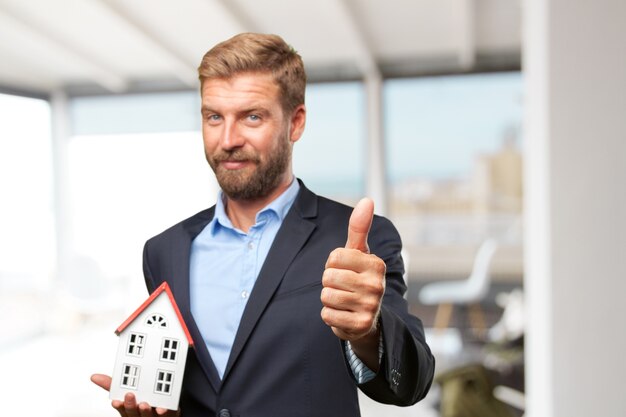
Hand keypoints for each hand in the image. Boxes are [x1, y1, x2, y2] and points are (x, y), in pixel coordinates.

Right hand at [91, 374, 179, 416]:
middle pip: (133, 413)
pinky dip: (164, 412)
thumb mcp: (127, 393)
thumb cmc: (142, 402)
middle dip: (130, 406)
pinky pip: (166, 415)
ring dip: (145, 411)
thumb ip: (113, 385)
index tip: (115, 400)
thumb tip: (94, 376)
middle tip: (129, 396)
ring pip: (147, 416)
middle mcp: (140, 414)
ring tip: (144, 404)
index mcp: (130, 409)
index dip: (119, 405)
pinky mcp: (168, 415)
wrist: (164, 411)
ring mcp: (152, 416)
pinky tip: (162, 409)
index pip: (122, 409)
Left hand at [320, 198, 385, 368]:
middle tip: (343, 287)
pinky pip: (327, 315)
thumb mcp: (358, 252)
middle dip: (329, 282)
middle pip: (329, 277)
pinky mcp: (361, 325)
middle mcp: (377, 285)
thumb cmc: (359, 276)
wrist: (367, 317)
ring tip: (343, 300)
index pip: (334, 258)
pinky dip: (329, 315)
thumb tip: (367, 200)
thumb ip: (359, 227)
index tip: (345, 269)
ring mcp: (370, 306)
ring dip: (328, 299)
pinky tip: (343, 314)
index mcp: (376, 264)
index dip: (332, 264)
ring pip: (326, 296)